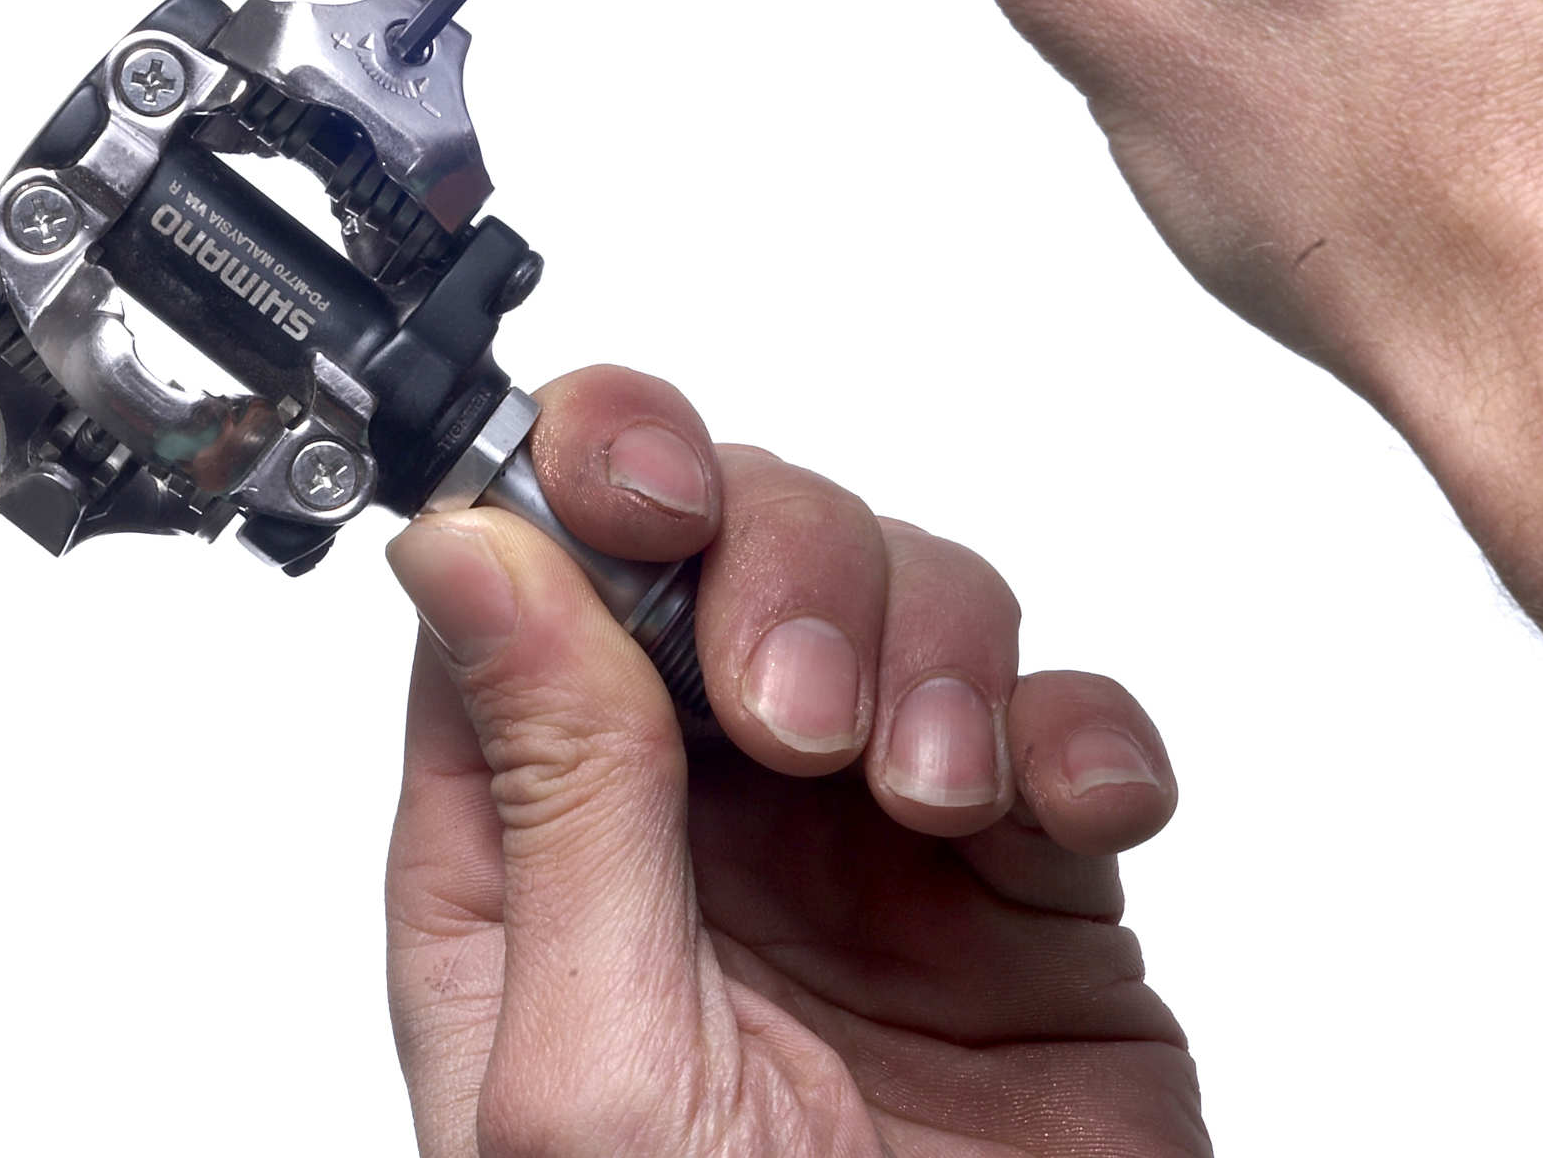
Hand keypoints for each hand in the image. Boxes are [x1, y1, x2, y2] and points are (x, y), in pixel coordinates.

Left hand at [385, 367, 1200, 1156]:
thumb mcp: (589, 1065)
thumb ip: (546, 790)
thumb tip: (465, 545)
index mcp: (535, 838)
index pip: (535, 569)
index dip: (588, 479)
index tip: (642, 487)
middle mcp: (692, 806)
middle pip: (727, 539)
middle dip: (775, 561)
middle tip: (796, 706)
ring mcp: (865, 831)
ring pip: (899, 587)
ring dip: (930, 644)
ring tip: (928, 793)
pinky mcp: (1024, 882)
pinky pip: (1063, 720)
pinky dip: (1078, 729)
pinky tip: (1060, 812)